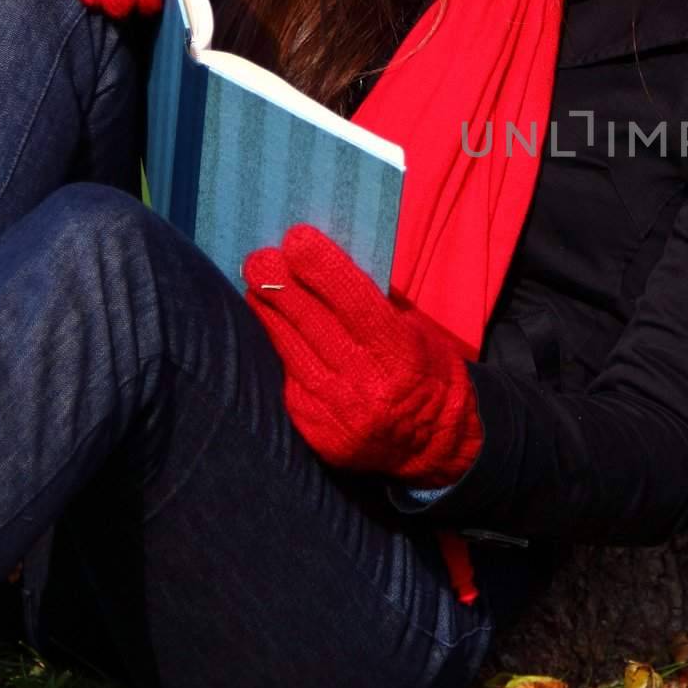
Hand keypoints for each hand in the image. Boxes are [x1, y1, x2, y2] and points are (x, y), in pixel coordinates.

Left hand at [242, 223, 482, 483]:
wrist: (432, 448)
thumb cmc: (431, 378)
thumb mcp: (423, 337)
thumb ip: (382, 310)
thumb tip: (334, 271)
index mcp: (402, 357)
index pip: (358, 306)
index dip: (325, 271)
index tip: (297, 239)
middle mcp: (367, 386)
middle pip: (315, 327)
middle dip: (283, 288)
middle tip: (259, 258)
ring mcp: (336, 412)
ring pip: (293, 352)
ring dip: (270, 314)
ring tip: (255, 284)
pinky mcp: (314, 429)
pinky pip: (292, 379)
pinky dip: (284, 349)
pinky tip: (274, 324)